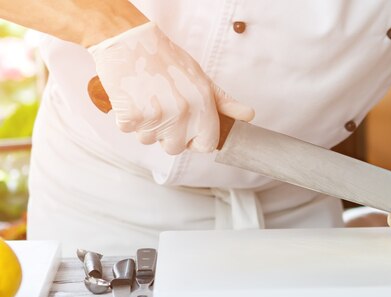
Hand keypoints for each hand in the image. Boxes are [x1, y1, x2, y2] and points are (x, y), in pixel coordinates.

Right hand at [88, 22, 253, 154]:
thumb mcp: (201, 78)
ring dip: (146, 126)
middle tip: (163, 108)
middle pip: (175, 148)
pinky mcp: (129, 117)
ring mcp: (155, 117)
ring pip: (149, 140)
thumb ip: (224, 102)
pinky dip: (128, 118)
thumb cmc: (166, 59)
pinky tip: (132, 98)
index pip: (206, 145)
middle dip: (168, 134)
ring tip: (147, 99)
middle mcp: (181, 114)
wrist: (130, 41)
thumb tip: (248, 115)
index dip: (196, 140)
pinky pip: (129, 130)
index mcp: (202, 105)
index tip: (188, 131)